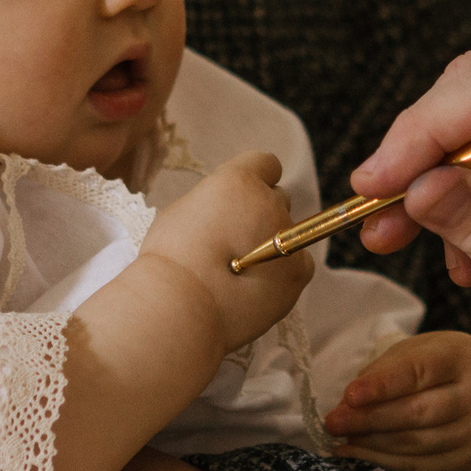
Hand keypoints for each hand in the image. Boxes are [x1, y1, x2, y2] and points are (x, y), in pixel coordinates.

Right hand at [144, 151, 313, 350]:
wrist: (181, 307)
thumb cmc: (170, 261)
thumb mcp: (181, 213)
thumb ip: (213, 205)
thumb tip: (225, 215)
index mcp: (238, 181)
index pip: (264, 164)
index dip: (255, 180)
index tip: (243, 199)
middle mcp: (269, 201)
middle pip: (277, 199)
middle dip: (261, 214)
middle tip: (235, 242)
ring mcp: (289, 236)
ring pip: (289, 232)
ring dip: (273, 243)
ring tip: (245, 272)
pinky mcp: (300, 271)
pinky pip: (300, 262)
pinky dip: (285, 271)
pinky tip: (260, 286)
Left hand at [323, 331, 470, 470]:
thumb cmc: (435, 368)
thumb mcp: (412, 354)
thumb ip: (381, 375)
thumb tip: (347, 407)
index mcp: (462, 357)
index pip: (419, 372)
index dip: (382, 385)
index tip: (349, 395)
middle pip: (418, 412)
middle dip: (369, 420)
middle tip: (333, 422)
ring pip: (417, 444)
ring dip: (372, 445)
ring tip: (342, 439)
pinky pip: (422, 467)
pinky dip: (386, 464)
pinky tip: (360, 455)